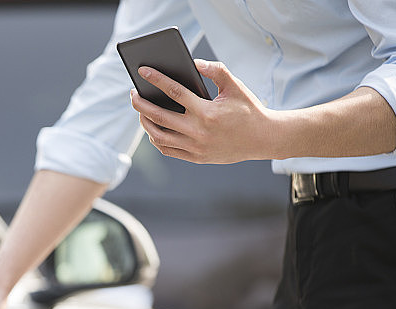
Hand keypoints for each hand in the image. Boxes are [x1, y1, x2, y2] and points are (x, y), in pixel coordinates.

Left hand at [131, 59, 276, 163]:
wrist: (262, 139)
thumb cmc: (247, 109)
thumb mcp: (235, 86)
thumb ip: (216, 70)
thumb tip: (194, 62)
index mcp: (206, 112)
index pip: (174, 92)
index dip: (156, 80)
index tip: (142, 71)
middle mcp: (198, 131)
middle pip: (159, 117)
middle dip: (141, 104)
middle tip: (133, 94)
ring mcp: (195, 147)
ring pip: (159, 137)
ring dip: (145, 123)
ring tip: (141, 110)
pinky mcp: (195, 158)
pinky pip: (167, 150)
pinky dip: (156, 139)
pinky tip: (152, 127)